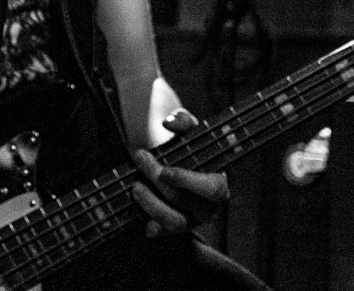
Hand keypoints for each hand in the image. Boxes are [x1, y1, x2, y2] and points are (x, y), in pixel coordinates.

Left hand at [129, 109, 228, 238]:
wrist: (167, 159)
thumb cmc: (181, 146)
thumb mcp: (185, 130)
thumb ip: (182, 121)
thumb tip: (170, 123)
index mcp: (218, 183)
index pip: (213, 189)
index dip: (188, 182)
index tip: (164, 171)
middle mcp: (208, 206)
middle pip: (186, 202)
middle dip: (159, 183)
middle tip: (141, 159)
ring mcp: (192, 219)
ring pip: (176, 222)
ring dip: (152, 204)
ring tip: (136, 186)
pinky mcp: (174, 227)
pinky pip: (165, 233)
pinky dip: (155, 229)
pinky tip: (145, 224)